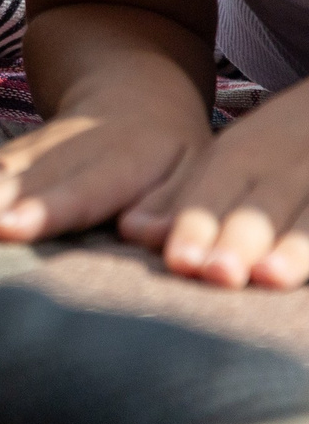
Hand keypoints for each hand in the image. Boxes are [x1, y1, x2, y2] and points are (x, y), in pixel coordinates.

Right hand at [0, 108, 206, 245]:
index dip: (42, 210)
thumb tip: (144, 233)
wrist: (133, 89)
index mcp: (121, 160)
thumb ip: (173, 206)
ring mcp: (32, 151)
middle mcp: (67, 151)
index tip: (7, 229)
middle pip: (17, 180)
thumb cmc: (174, 151)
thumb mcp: (195, 175)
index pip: (78, 189)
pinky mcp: (10, 157)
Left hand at [121, 82, 308, 288]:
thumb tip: (131, 230)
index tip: (179, 260)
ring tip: (269, 276)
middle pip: (262, 205)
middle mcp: (286, 164)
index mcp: (246, 154)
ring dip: (292, 249)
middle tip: (218, 273)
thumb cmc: (271, 146)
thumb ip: (182, 199)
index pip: (215, 190)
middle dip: (238, 239)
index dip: (197, 225)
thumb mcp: (227, 160)